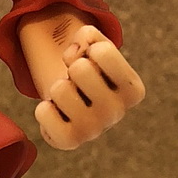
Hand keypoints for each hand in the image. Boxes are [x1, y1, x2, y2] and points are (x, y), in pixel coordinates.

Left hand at [34, 26, 146, 150]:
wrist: (75, 99)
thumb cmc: (90, 68)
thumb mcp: (94, 43)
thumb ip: (88, 36)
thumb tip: (71, 57)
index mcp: (134, 90)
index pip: (102, 51)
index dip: (90, 48)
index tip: (93, 61)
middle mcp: (117, 113)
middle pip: (80, 68)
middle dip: (72, 67)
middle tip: (78, 81)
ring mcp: (94, 130)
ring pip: (59, 89)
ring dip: (58, 87)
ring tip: (69, 96)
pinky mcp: (69, 142)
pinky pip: (43, 112)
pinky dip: (44, 108)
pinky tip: (58, 113)